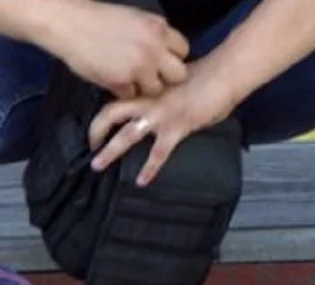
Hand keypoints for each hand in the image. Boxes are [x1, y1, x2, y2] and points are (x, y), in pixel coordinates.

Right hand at [43, 0, 188, 98]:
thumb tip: (161, 53)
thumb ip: (152, 36)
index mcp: (159, 28)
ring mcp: (139, 66)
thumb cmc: (97, 20)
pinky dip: (122, 92)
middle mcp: (154, 48)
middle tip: (150, 77)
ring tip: (128, 80)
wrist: (70, 24)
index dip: (171, 59)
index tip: (160, 62)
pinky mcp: (120, 81)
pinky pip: (131, 95)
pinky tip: (111, 80)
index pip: (183, 51)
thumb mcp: (135, 19)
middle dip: (165, 78)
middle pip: (178, 74)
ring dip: (144, 88)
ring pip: (156, 89)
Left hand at [87, 59, 238, 185]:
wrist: (225, 72)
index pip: (116, 97)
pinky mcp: (176, 127)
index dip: (104, 110)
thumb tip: (159, 105)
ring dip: (110, 151)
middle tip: (89, 144)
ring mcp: (159, 114)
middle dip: (96, 130)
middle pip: (110, 113)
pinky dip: (149, 169)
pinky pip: (159, 152)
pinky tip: (142, 181)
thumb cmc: (205, 75)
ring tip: (97, 165)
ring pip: (126, 134)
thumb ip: (161, 94)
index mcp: (146, 88)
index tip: (97, 123)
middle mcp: (147, 100)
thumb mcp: (174, 80)